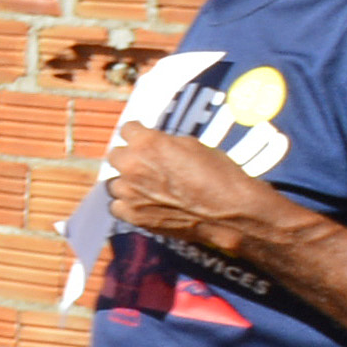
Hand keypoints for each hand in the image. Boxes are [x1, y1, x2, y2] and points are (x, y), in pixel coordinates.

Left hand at [109, 121, 323, 264]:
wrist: (232, 212)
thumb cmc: (220, 177)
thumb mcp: (192, 145)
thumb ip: (164, 143)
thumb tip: (154, 144)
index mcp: (146, 143)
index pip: (127, 130)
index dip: (138, 136)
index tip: (143, 142)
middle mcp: (132, 165)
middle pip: (116, 156)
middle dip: (131, 159)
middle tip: (148, 168)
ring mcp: (130, 192)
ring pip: (115, 183)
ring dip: (128, 184)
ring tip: (149, 189)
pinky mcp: (134, 216)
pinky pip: (117, 206)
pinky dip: (127, 205)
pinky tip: (144, 205)